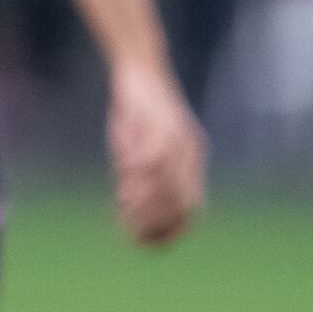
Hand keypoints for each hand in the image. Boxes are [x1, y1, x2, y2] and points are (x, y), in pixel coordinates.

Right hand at [106, 59, 204, 245]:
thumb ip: (136, 176)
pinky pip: (152, 157)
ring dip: (143, 199)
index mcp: (192, 162)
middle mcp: (191, 153)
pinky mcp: (161, 123)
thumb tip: (127, 207)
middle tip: (128, 225)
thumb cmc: (136, 110)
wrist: (140, 67)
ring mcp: (179, 139)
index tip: (146, 244)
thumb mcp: (136, 147)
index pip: (191, 212)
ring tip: (122, 201)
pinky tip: (121, 174)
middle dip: (156, 221)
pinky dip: (136, 172)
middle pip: (184, 204)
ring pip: (168, 183)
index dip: (171, 232)